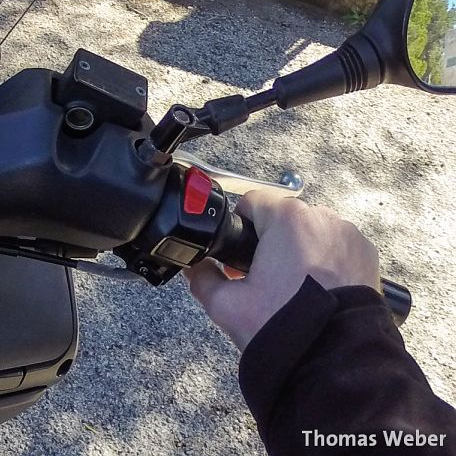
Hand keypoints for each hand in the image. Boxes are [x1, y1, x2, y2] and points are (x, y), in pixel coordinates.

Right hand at [185, 189, 381, 350]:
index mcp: (288, 218)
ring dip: (300, 250)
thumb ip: (202, 277)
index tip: (239, 258)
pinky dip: (327, 262)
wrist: (336, 362)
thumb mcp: (226, 304)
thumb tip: (196, 266)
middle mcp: (323, 217)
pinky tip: (319, 290)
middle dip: (271, 242)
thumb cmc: (283, 324)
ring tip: (294, 287)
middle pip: (284, 218)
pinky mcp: (369, 257)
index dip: (239, 229)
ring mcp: (350, 236)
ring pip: (312, 232)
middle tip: (264, 278)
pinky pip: (337, 248)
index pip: (251, 202)